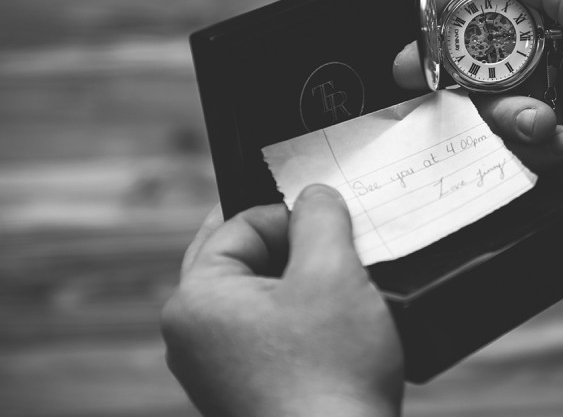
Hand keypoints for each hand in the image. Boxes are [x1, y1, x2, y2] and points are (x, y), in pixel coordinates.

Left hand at [161, 186, 403, 416]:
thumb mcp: (332, 272)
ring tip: (343, 286)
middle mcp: (193, 336)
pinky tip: (336, 325)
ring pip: (257, 296)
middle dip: (289, 245)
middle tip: (335, 242)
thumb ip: (320, 216)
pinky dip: (300, 318)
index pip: (238, 224)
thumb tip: (313, 197)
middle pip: (240, 260)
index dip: (290, 213)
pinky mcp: (245, 391)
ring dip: (299, 281)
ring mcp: (216, 369)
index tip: (331, 219)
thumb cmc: (330, 373)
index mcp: (196, 300)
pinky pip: (267, 333)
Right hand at [394, 0, 562, 240]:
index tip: (419, 13)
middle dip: (455, 71)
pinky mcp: (546, 154)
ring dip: (510, 117)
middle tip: (418, 76)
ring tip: (549, 125)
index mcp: (562, 26)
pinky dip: (532, 149)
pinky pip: (508, 150)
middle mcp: (549, 65)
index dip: (453, 4)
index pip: (494, 4)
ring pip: (487, 110)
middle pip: (476, 60)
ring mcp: (546, 111)